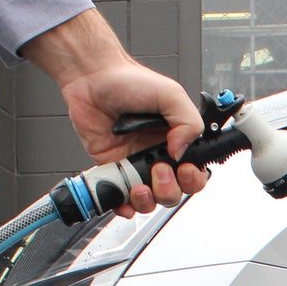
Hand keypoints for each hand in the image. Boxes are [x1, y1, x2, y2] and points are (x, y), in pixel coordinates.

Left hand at [21, 9, 210, 214]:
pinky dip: (124, 206)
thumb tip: (181, 151)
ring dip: (148, 200)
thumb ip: (188, 123)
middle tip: (158, 168)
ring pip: (150, 200)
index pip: (194, 172)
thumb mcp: (171, 95)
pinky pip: (121, 198)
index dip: (193, 178)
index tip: (184, 167)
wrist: (92, 79)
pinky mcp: (113, 170)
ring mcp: (135, 165)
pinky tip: (125, 200)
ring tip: (140, 185)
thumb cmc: (128, 81)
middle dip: (169, 188)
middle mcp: (158, 156)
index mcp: (177, 141)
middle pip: (175, 192)